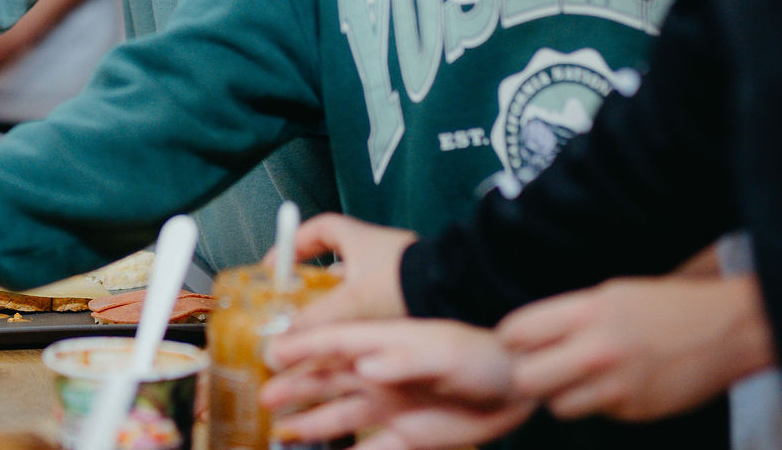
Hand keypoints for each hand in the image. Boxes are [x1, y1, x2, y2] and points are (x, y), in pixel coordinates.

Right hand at [263, 318, 534, 449]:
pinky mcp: (406, 436)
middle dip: (294, 386)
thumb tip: (362, 363)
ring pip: (338, 414)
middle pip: (327, 379)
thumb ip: (403, 357)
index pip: (333, 342)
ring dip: (308, 419)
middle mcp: (379, 374)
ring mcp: (390, 405)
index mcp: (383, 345)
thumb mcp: (444, 352)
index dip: (301, 345)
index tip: (270, 350)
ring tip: (278, 427)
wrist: (518, 388)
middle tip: (263, 395)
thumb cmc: (482, 355)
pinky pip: (367, 448)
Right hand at [281, 212, 416, 328]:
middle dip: (316, 284)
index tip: (278, 263)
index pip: (320, 228)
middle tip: (299, 305)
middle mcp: (377, 250)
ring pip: (357, 287)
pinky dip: (362, 318)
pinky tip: (355, 338)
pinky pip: (376, 303)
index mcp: (359, 239)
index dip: (295, 242)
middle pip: (337, 261)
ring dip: (340, 305)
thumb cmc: (401, 286)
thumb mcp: (350, 303)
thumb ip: (314, 320)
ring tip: (325, 329)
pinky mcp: (409, 294)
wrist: (454, 296)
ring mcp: (395, 272)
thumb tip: (281, 340)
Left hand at [497, 275, 776, 421]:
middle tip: (541, 368)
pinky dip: (598, 404)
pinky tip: (618, 385)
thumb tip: (526, 340)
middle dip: (527, 376)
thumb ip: (569, 318)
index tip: (519, 343)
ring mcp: (616, 385)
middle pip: (525, 379)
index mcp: (587, 311)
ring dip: (561, 396)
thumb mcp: (611, 295)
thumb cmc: (666, 307)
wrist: (728, 331)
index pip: (516, 333)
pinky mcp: (634, 411)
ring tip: (580, 378)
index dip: (511, 341)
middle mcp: (597, 349)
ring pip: (556, 406)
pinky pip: (595, 413)